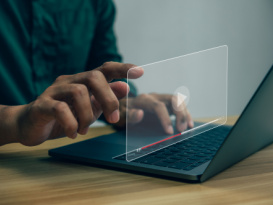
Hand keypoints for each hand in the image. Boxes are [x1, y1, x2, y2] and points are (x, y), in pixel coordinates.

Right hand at [14, 62, 142, 145]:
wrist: (31, 125)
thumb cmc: (64, 115)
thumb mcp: (91, 108)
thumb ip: (107, 98)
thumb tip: (126, 87)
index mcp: (83, 82)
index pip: (105, 69)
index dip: (123, 68)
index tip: (141, 72)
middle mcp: (70, 81)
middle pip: (94, 77)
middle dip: (108, 99)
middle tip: (112, 119)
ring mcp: (54, 91)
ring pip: (79, 92)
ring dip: (88, 115)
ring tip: (85, 129)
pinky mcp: (42, 105)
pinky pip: (60, 109)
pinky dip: (71, 123)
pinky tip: (73, 133)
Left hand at [116, 93, 193, 133]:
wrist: (124, 107)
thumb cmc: (123, 113)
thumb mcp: (122, 116)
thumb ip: (130, 115)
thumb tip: (140, 114)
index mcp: (143, 100)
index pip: (158, 106)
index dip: (165, 118)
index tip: (169, 132)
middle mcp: (155, 97)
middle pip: (172, 99)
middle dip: (180, 114)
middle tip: (181, 130)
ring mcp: (162, 99)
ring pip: (178, 101)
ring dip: (185, 114)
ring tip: (187, 128)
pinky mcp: (167, 104)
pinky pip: (180, 106)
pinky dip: (186, 114)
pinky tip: (189, 124)